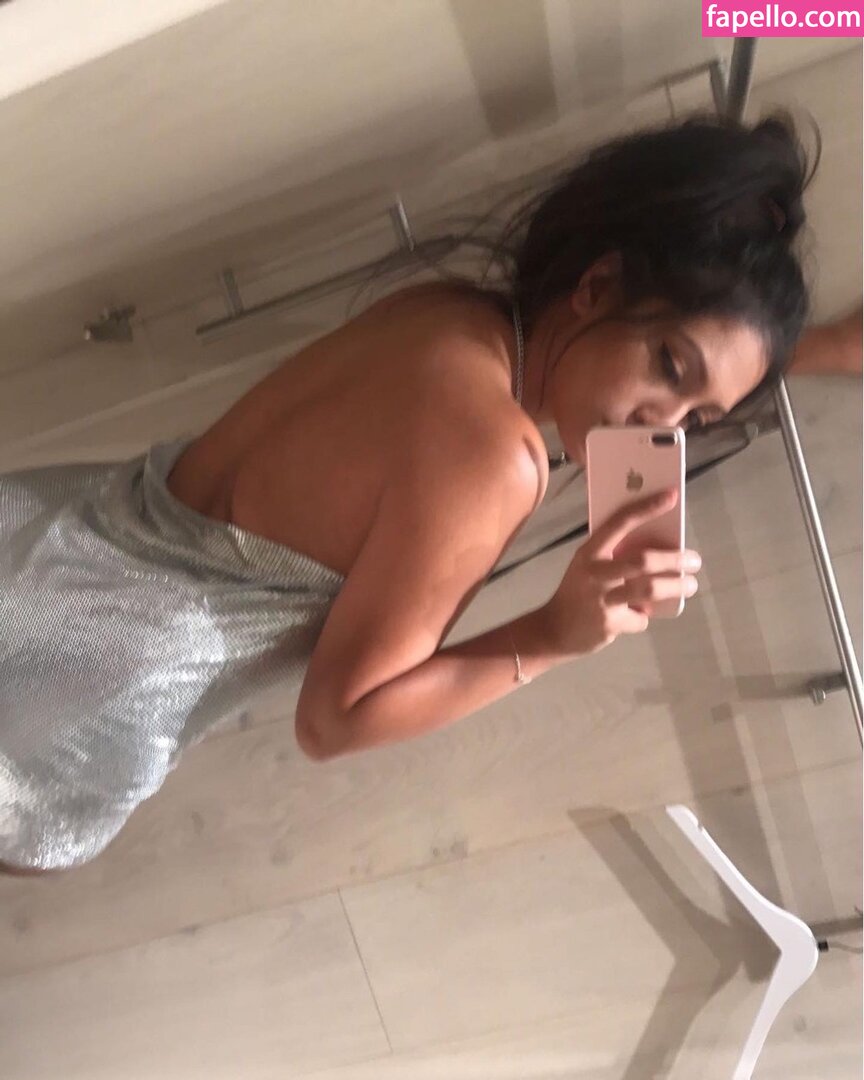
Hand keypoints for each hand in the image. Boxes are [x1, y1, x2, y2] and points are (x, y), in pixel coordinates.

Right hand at [539, 490, 700, 656]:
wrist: (553, 630)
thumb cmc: (578, 591)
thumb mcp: (588, 566)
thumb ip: (614, 556)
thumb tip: (660, 547)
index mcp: (589, 552)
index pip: (620, 522)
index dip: (647, 508)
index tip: (671, 496)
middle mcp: (595, 573)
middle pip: (643, 561)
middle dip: (675, 559)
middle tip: (694, 560)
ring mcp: (602, 600)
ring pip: (650, 590)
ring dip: (677, 586)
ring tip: (691, 585)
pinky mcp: (610, 625)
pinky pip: (640, 618)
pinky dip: (644, 616)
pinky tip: (637, 615)